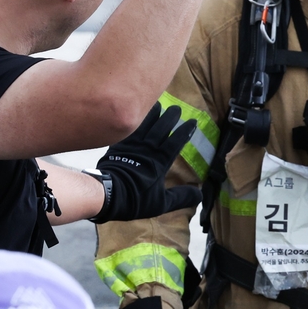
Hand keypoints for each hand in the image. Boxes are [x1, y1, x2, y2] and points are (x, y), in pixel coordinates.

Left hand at [92, 104, 202, 222]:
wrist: (107, 193)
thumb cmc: (135, 199)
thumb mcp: (162, 203)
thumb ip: (181, 197)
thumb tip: (200, 194)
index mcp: (160, 162)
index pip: (176, 142)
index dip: (185, 131)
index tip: (193, 121)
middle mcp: (148, 150)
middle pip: (161, 128)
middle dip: (170, 117)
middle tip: (177, 108)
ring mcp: (132, 146)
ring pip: (145, 125)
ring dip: (152, 114)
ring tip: (158, 105)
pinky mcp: (119, 146)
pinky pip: (129, 130)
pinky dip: (135, 122)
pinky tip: (134, 116)